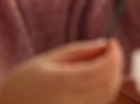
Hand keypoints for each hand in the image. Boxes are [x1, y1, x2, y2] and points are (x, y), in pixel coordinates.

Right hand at [0, 39, 122, 103]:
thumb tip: (106, 44)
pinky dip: (104, 90)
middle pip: (109, 83)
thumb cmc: (23, 83)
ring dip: (112, 76)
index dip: (113, 54)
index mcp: (61, 83)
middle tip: (110, 51)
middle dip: (116, 64)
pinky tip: (95, 80)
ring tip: (101, 63)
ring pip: (107, 95)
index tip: (112, 43)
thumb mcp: (47, 60)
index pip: (101, 69)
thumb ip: (79, 51)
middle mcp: (70, 102)